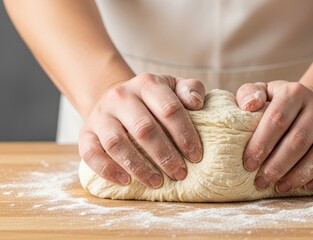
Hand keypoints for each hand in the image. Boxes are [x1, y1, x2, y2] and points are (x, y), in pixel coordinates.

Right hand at [78, 73, 204, 187]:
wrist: (118, 100)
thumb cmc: (154, 100)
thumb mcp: (174, 88)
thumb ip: (190, 89)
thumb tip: (197, 103)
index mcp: (147, 83)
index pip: (169, 109)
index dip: (184, 134)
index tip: (196, 156)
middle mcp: (120, 96)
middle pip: (144, 128)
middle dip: (164, 155)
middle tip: (179, 173)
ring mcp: (101, 115)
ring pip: (116, 143)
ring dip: (139, 166)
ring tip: (157, 182)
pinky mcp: (85, 133)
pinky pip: (91, 153)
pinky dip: (107, 169)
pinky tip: (125, 181)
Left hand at [236, 81, 312, 191]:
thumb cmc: (280, 105)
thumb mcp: (263, 93)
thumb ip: (249, 94)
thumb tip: (249, 105)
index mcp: (295, 93)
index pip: (278, 119)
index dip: (262, 143)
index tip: (249, 164)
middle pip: (299, 140)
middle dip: (278, 165)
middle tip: (262, 181)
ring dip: (300, 175)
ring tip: (281, 187)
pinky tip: (306, 187)